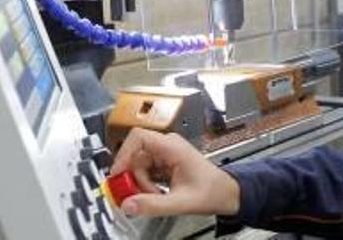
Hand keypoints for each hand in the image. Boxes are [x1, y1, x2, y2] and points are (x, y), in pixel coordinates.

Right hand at [109, 128, 240, 216]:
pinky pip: (145, 172)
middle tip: (138, 196)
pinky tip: (158, 194)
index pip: (138, 137)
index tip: (117, 174)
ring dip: (142, 184)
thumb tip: (128, 204)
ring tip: (157, 197)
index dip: (123, 154)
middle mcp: (167, 146)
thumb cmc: (212, 191)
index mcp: (172, 147)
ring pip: (138, 166)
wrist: (225, 193)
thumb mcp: (180, 202)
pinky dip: (147, 185)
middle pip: (135, 157)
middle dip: (135, 179)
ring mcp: (165, 154)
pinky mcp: (164, 163)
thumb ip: (152, 205)